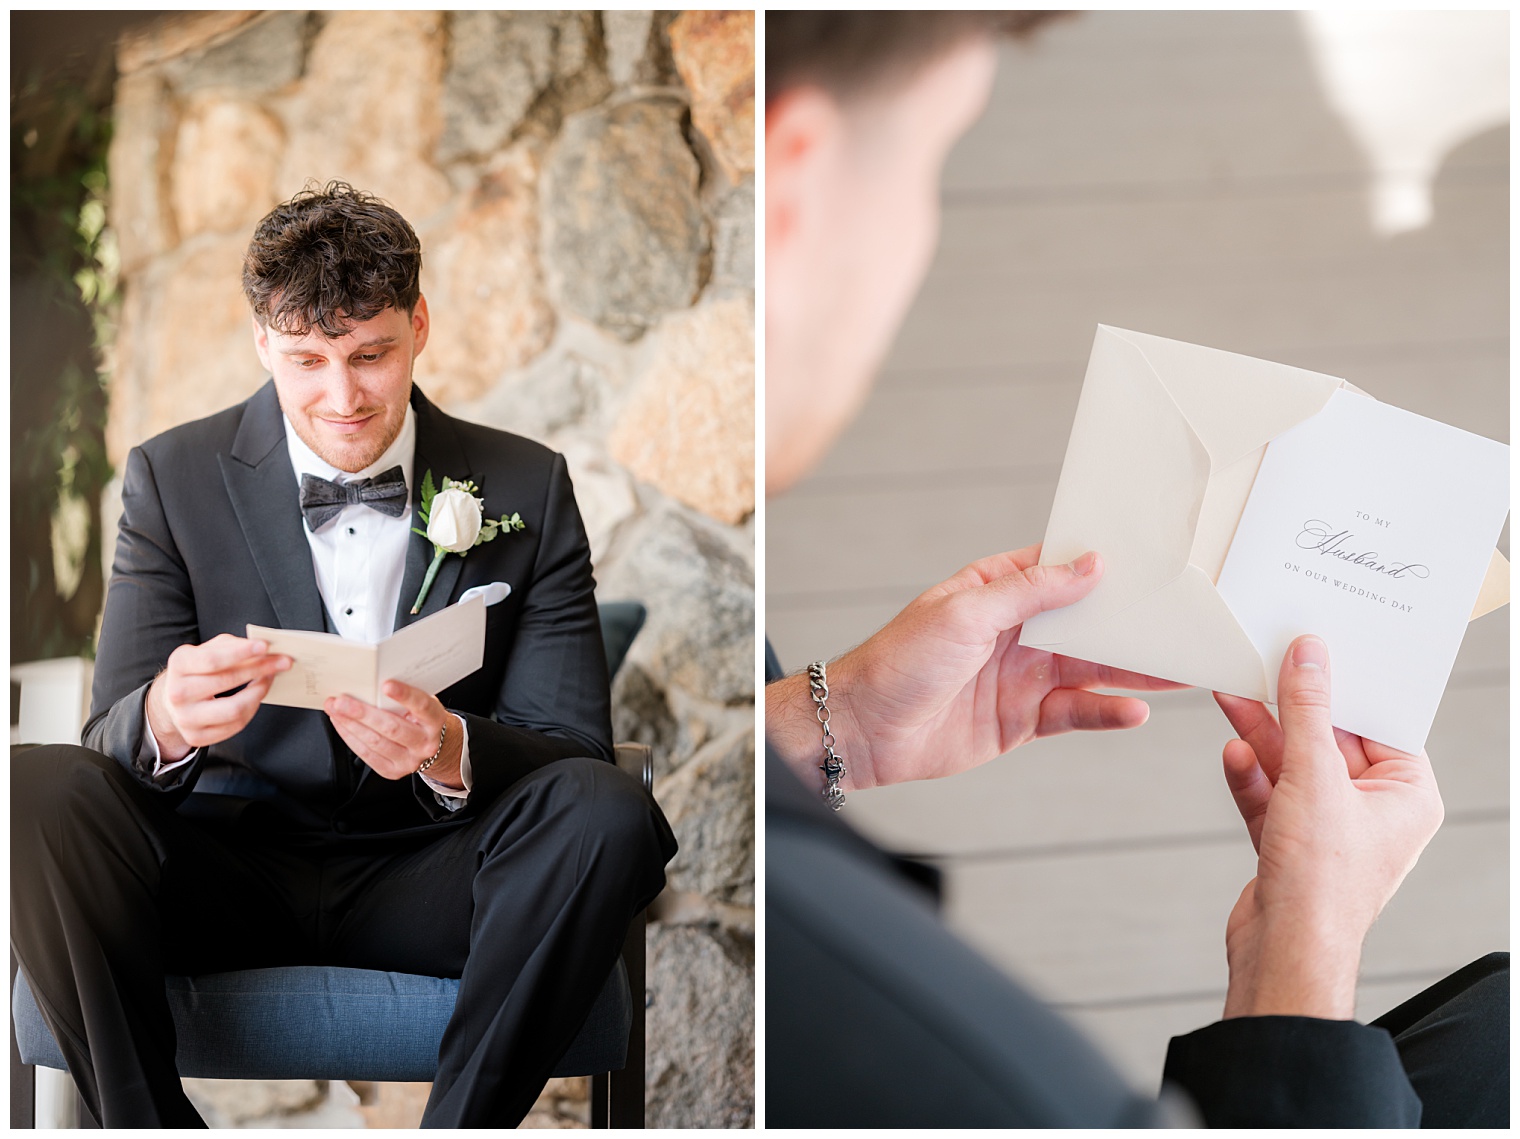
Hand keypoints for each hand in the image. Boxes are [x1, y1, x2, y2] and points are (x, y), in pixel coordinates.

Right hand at [146, 634, 291, 762]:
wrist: (173, 700)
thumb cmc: (198, 670)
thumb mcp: (207, 650)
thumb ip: (232, 646)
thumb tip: (262, 648)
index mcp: (179, 665)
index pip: (212, 660)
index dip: (241, 653)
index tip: (265, 646)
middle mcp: (178, 693)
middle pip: (226, 682)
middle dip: (259, 669)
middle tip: (282, 662)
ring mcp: (186, 718)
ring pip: (234, 709)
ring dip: (259, 692)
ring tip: (268, 680)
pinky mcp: (197, 736)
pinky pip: (235, 725)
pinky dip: (252, 709)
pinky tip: (256, 696)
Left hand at [325, 681, 463, 786]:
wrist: (431, 746)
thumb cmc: (422, 718)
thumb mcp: (421, 704)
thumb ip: (405, 697)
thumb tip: (373, 682)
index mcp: (435, 721)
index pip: (422, 706)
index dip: (405, 695)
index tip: (386, 684)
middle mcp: (425, 743)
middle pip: (391, 728)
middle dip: (362, 713)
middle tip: (341, 701)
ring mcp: (409, 760)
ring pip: (374, 742)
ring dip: (350, 724)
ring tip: (334, 709)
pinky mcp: (392, 771)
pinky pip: (366, 754)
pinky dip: (350, 737)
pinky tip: (341, 723)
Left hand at [766, 545, 1184, 789]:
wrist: (863, 731)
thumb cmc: (899, 661)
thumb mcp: (965, 613)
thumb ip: (1031, 591)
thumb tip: (1091, 565)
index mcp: (997, 589)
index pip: (1064, 569)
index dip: (1108, 565)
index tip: (1158, 560)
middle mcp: (1016, 630)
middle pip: (1089, 622)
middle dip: (1134, 621)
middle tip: (1186, 620)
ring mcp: (1022, 675)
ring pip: (1092, 668)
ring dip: (1135, 669)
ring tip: (1183, 668)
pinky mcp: (1022, 720)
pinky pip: (1075, 712)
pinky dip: (1107, 712)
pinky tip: (1136, 710)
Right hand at [1213, 635, 1443, 1019]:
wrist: (1281, 952)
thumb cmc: (1320, 885)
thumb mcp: (1315, 778)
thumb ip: (1308, 712)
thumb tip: (1310, 658)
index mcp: (1406, 796)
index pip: (1377, 723)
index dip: (1346, 686)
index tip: (1315, 651)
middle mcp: (1373, 811)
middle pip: (1328, 740)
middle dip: (1290, 709)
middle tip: (1261, 667)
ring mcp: (1329, 828)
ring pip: (1293, 765)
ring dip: (1261, 736)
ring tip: (1231, 698)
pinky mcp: (1290, 843)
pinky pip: (1270, 794)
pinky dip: (1250, 775)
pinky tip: (1232, 755)